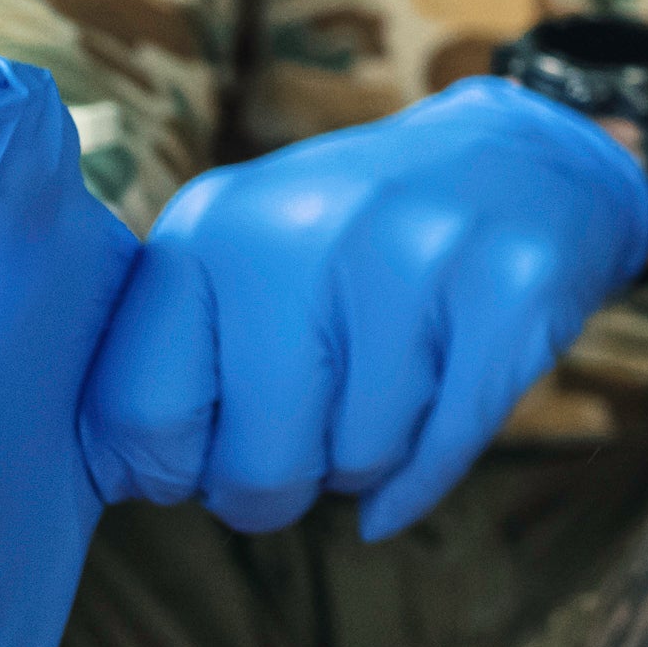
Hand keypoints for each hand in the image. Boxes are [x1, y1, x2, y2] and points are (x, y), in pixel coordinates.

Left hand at [77, 79, 647, 542]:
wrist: (523, 161)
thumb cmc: (356, 238)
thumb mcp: (244, 249)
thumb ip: (169, 344)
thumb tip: (124, 477)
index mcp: (216, 223)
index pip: (144, 416)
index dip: (177, 467)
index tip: (213, 449)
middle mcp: (311, 231)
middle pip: (259, 460)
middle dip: (279, 485)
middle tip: (303, 446)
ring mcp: (420, 256)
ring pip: (360, 459)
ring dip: (366, 460)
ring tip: (379, 395)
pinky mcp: (513, 290)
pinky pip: (444, 449)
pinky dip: (425, 474)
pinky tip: (425, 434)